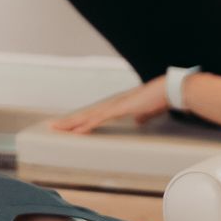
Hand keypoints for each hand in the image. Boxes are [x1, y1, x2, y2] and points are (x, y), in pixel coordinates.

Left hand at [51, 76, 170, 135]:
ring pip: (88, 116)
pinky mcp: (119, 109)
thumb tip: (138, 120)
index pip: (93, 114)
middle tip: (52, 126)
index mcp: (116, 105)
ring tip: (58, 128)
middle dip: (69, 121)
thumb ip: (141, 116)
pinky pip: (99, 119)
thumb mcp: (147, 111)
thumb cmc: (158, 99)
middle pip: (85, 114)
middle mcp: (111, 104)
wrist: (167, 90)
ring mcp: (114, 105)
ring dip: (72, 123)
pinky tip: (78, 130)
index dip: (80, 119)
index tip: (68, 125)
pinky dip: (87, 125)